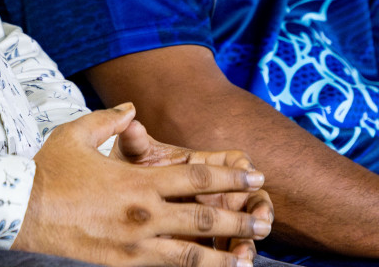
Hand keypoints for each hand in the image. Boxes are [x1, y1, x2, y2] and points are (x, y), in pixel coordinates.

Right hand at [14, 103, 269, 266]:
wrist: (19, 211)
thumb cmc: (47, 171)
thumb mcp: (76, 134)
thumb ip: (109, 120)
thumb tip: (132, 109)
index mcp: (137, 182)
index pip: (196, 180)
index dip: (230, 178)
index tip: (255, 176)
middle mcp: (144, 215)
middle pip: (205, 220)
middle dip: (240, 219)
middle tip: (265, 219)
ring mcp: (135, 246)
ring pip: (194, 255)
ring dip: (227, 256)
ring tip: (250, 256)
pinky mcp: (124, 266)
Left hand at [112, 118, 275, 262]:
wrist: (118, 198)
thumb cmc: (132, 170)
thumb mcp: (135, 156)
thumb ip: (135, 143)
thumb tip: (131, 124)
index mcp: (204, 166)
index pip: (234, 163)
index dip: (243, 169)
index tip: (250, 174)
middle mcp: (216, 192)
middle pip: (250, 198)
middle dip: (259, 209)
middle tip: (261, 220)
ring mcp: (214, 218)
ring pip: (243, 229)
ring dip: (247, 240)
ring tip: (244, 252)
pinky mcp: (206, 241)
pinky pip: (226, 253)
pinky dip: (231, 260)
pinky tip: (234, 265)